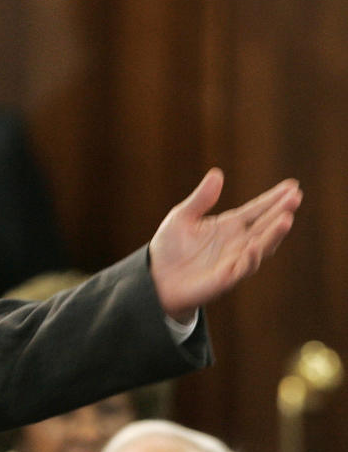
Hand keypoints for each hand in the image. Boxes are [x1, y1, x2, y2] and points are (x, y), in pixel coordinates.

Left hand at [148, 168, 301, 322]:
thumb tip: (217, 173)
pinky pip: (243, 268)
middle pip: (264, 225)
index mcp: (229, 225)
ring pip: (261, 247)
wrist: (155, 278)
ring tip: (286, 218)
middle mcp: (237, 242)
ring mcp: (234, 260)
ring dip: (274, 234)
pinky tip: (255, 246)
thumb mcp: (183, 216)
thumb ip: (201, 198)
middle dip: (281, 211)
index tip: (292, 186)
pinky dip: (251, 258)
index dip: (273, 199)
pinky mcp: (225, 278)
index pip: (256, 210)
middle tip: (296, 197)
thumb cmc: (170, 247)